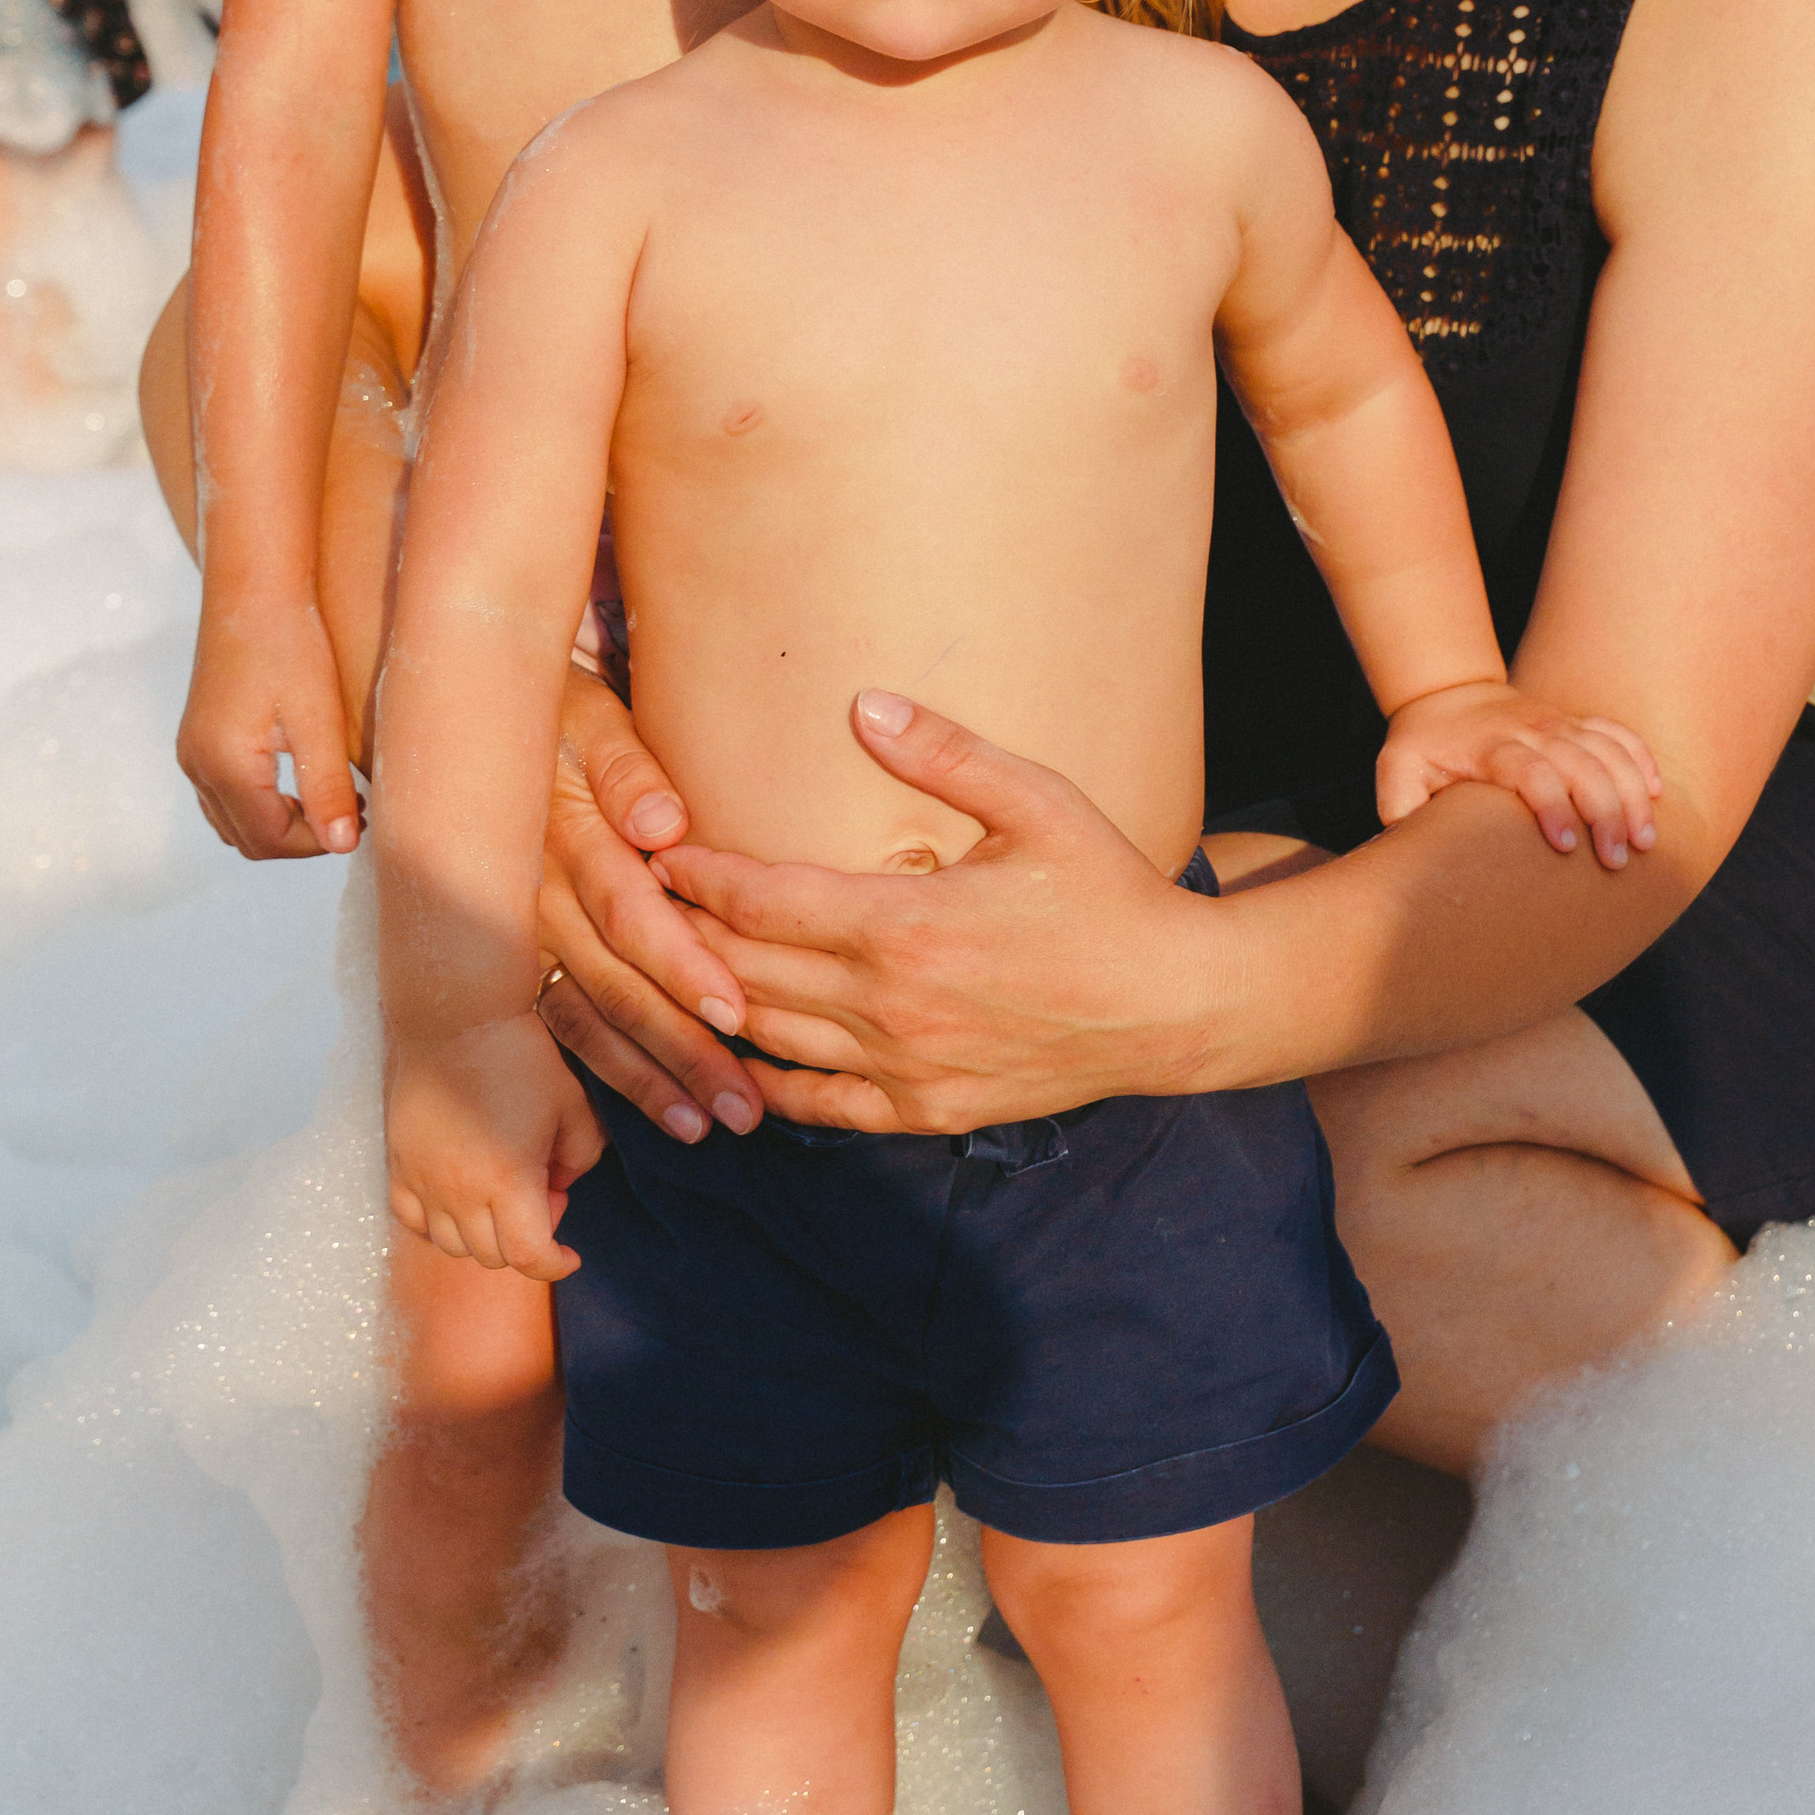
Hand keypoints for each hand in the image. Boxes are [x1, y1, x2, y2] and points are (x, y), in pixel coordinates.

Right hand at [177, 588, 358, 858]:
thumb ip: (327, 787)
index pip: (270, 839)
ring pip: (232, 822)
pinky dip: (259, 804)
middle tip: (350, 812)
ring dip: (279, 824)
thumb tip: (344, 844)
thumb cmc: (290, 644)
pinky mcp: (197, 739)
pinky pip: (222, 796)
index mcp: (225, 764)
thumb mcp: (319, 720)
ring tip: (329, 796)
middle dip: (300, 838)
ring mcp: (191, 753)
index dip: (318, 842)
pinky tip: (298, 780)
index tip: (361, 821)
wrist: (252, 590)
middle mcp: (197, 766)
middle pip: (248, 839)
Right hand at [386, 1016, 602, 1281]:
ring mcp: (424, 1183)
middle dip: (526, 1239)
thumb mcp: (572, 1104)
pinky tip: (459, 1198)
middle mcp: (460, 1192)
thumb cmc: (520, 1057)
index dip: (555, 1264)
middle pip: (492, 1256)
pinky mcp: (399, 1166)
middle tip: (543, 1193)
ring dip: (484, 1236)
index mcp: (509, 1181)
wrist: (456, 1019)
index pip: (529, 1257)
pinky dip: (438, 1225)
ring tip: (502, 1191)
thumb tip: (561, 1185)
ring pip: (452, 1245)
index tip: (570, 1254)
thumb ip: (581, 1156)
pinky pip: (414, 1222)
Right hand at [534, 663, 766, 1146]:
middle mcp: (541, 900)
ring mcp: (524, 937)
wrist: (472, 728)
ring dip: (646, 1078)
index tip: (734, 1012)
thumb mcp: (589, 717)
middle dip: (681, 1049)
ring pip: (588, 1019)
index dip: (683, 963)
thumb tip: (662, 822)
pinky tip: (644, 1109)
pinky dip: (602, 1072)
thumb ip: (624, 768)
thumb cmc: (556, 718)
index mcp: (569, 839)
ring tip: (703, 1127)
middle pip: (617, 985)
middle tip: (741, 1108)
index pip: (632, 914)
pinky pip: (559, 1025)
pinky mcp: (517, 960)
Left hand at [634, 691, 1225, 1134]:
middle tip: (641, 904)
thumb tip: (864, 705)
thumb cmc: (1108, 891)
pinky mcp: (925, 1110)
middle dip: (687, 935)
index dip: (702, 876)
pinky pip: (820, 1106)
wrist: (1173, 1005)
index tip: (660, 850)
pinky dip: (768, 1082)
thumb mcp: (1039, 803)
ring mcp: (904, 1067)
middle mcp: (890, 1005)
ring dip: (714, 1003)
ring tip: (674, 968)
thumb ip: (946, 755)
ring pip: (772, 1039)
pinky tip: (741, 1056)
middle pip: (748, 970)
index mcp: (906, 924)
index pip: (766, 901)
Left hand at [1378, 681, 1660, 871]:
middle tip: (1616, 861)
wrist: (1447, 692)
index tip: (1566, 847)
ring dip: (1632, 793)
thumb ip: (1400, 809)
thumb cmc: (1423, 745)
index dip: (1552, 806)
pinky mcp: (1575, 723)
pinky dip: (1641, 758)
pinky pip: (1618, 733)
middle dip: (1605, 812)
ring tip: (1645, 841)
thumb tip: (1411, 851)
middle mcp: (1532, 730)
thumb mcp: (1396, 771)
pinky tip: (1657, 793)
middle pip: (1581, 764)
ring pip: (1608, 751)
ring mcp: (1559, 723)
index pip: (1531, 771)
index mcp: (1491, 746)